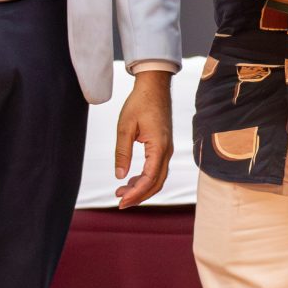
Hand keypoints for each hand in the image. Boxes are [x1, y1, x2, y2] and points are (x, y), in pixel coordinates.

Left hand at [110, 73, 174, 207]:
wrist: (154, 86)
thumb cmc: (139, 103)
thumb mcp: (125, 127)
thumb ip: (122, 152)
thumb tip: (119, 176)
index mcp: (159, 147)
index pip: (149, 179)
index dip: (136, 193)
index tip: (120, 201)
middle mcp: (167, 150)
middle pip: (156, 183)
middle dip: (139, 195)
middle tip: (119, 201)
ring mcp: (167, 149)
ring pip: (158, 178)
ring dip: (142, 188)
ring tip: (122, 191)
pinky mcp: (164, 146)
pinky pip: (157, 169)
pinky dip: (146, 179)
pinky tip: (132, 180)